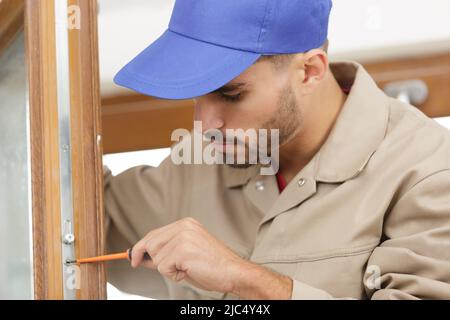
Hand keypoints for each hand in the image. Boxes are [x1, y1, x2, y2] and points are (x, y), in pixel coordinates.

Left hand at [130, 217, 292, 298]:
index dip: (142, 246)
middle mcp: (184, 227)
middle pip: (151, 243)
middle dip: (151, 259)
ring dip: (168, 268)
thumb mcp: (186, 255)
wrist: (233, 272)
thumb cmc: (214, 266)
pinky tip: (189, 271)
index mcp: (186, 224)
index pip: (155, 233)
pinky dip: (174, 275)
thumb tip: (142, 257)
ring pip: (156, 257)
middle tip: (158, 267)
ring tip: (187, 268)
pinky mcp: (182, 250)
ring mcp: (183, 237)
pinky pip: (163, 267)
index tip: (133, 256)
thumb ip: (165, 253)